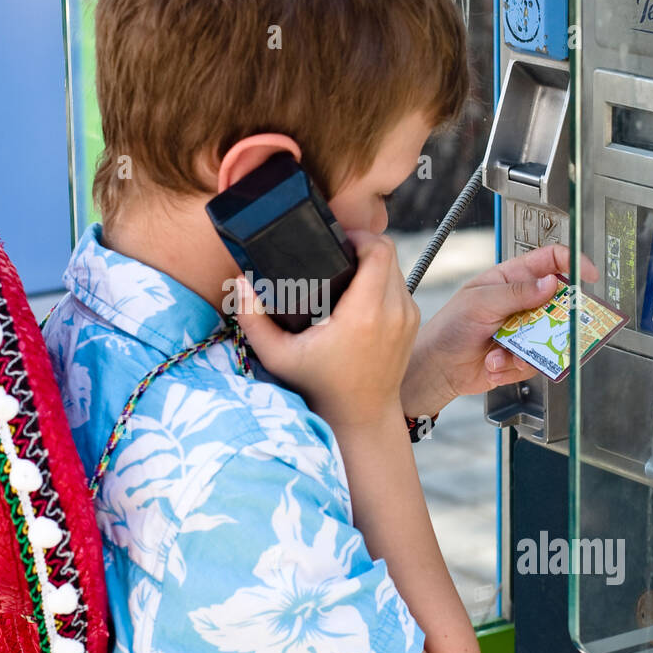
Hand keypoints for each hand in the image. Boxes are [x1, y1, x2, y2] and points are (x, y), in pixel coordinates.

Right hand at [231, 231, 419, 429]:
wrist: (361, 417)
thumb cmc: (318, 386)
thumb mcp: (278, 356)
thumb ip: (253, 320)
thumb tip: (240, 283)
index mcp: (365, 313)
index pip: (377, 250)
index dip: (358, 235)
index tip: (334, 239)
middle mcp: (393, 311)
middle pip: (388, 251)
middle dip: (363, 244)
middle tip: (335, 249)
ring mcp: (407, 316)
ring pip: (396, 266)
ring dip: (373, 261)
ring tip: (344, 267)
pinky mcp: (411, 322)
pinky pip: (399, 284)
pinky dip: (382, 279)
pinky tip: (358, 290)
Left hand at [400, 243, 600, 418]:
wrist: (436, 368)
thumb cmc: (449, 328)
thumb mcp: (479, 302)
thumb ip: (516, 292)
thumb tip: (550, 282)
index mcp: (510, 279)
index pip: (549, 261)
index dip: (572, 263)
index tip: (588, 276)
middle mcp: (521, 303)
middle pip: (559, 304)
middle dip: (555, 320)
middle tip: (544, 329)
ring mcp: (524, 330)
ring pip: (551, 338)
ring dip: (526, 350)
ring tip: (499, 352)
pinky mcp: (522, 356)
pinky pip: (537, 362)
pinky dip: (514, 366)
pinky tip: (493, 364)